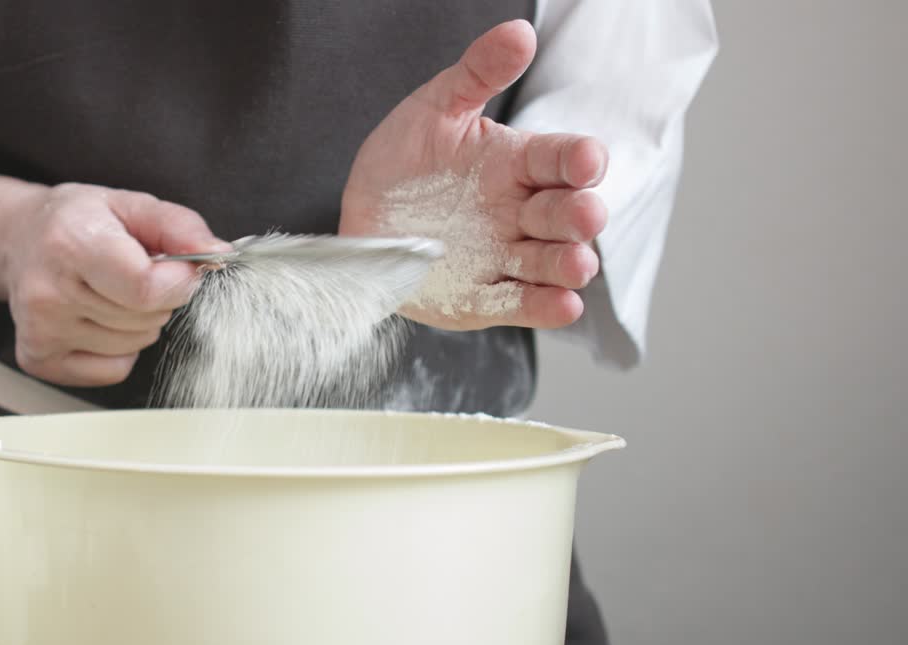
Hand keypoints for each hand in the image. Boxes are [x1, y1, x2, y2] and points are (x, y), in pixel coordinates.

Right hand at [0, 183, 227, 385]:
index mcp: (72, 243)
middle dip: (157, 297)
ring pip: (135, 344)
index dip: (177, 282)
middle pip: (146, 318)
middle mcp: (49, 291)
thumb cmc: (76, 221)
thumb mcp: (130, 204)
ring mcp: (41, 330)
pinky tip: (95, 318)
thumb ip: (179, 226)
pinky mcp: (39, 359)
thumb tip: (218, 254)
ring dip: (138, 321)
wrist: (16, 240)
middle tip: (129, 272)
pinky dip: (118, 348)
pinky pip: (114, 369)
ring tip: (108, 291)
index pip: (147, 289)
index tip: (178, 268)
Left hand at [339, 20, 608, 330]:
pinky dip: (543, 306)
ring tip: (577, 264)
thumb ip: (477, 73)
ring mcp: (505, 256)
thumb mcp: (436, 108)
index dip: (577, 159)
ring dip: (568, 264)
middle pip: (564, 214)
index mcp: (518, 162)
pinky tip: (562, 304)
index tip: (585, 159)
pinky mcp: (484, 297)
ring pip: (550, 263)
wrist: (363, 218)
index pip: (560, 158)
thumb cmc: (406, 160)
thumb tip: (519, 33)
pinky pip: (518, 303)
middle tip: (584, 214)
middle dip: (579, 215)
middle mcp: (521, 212)